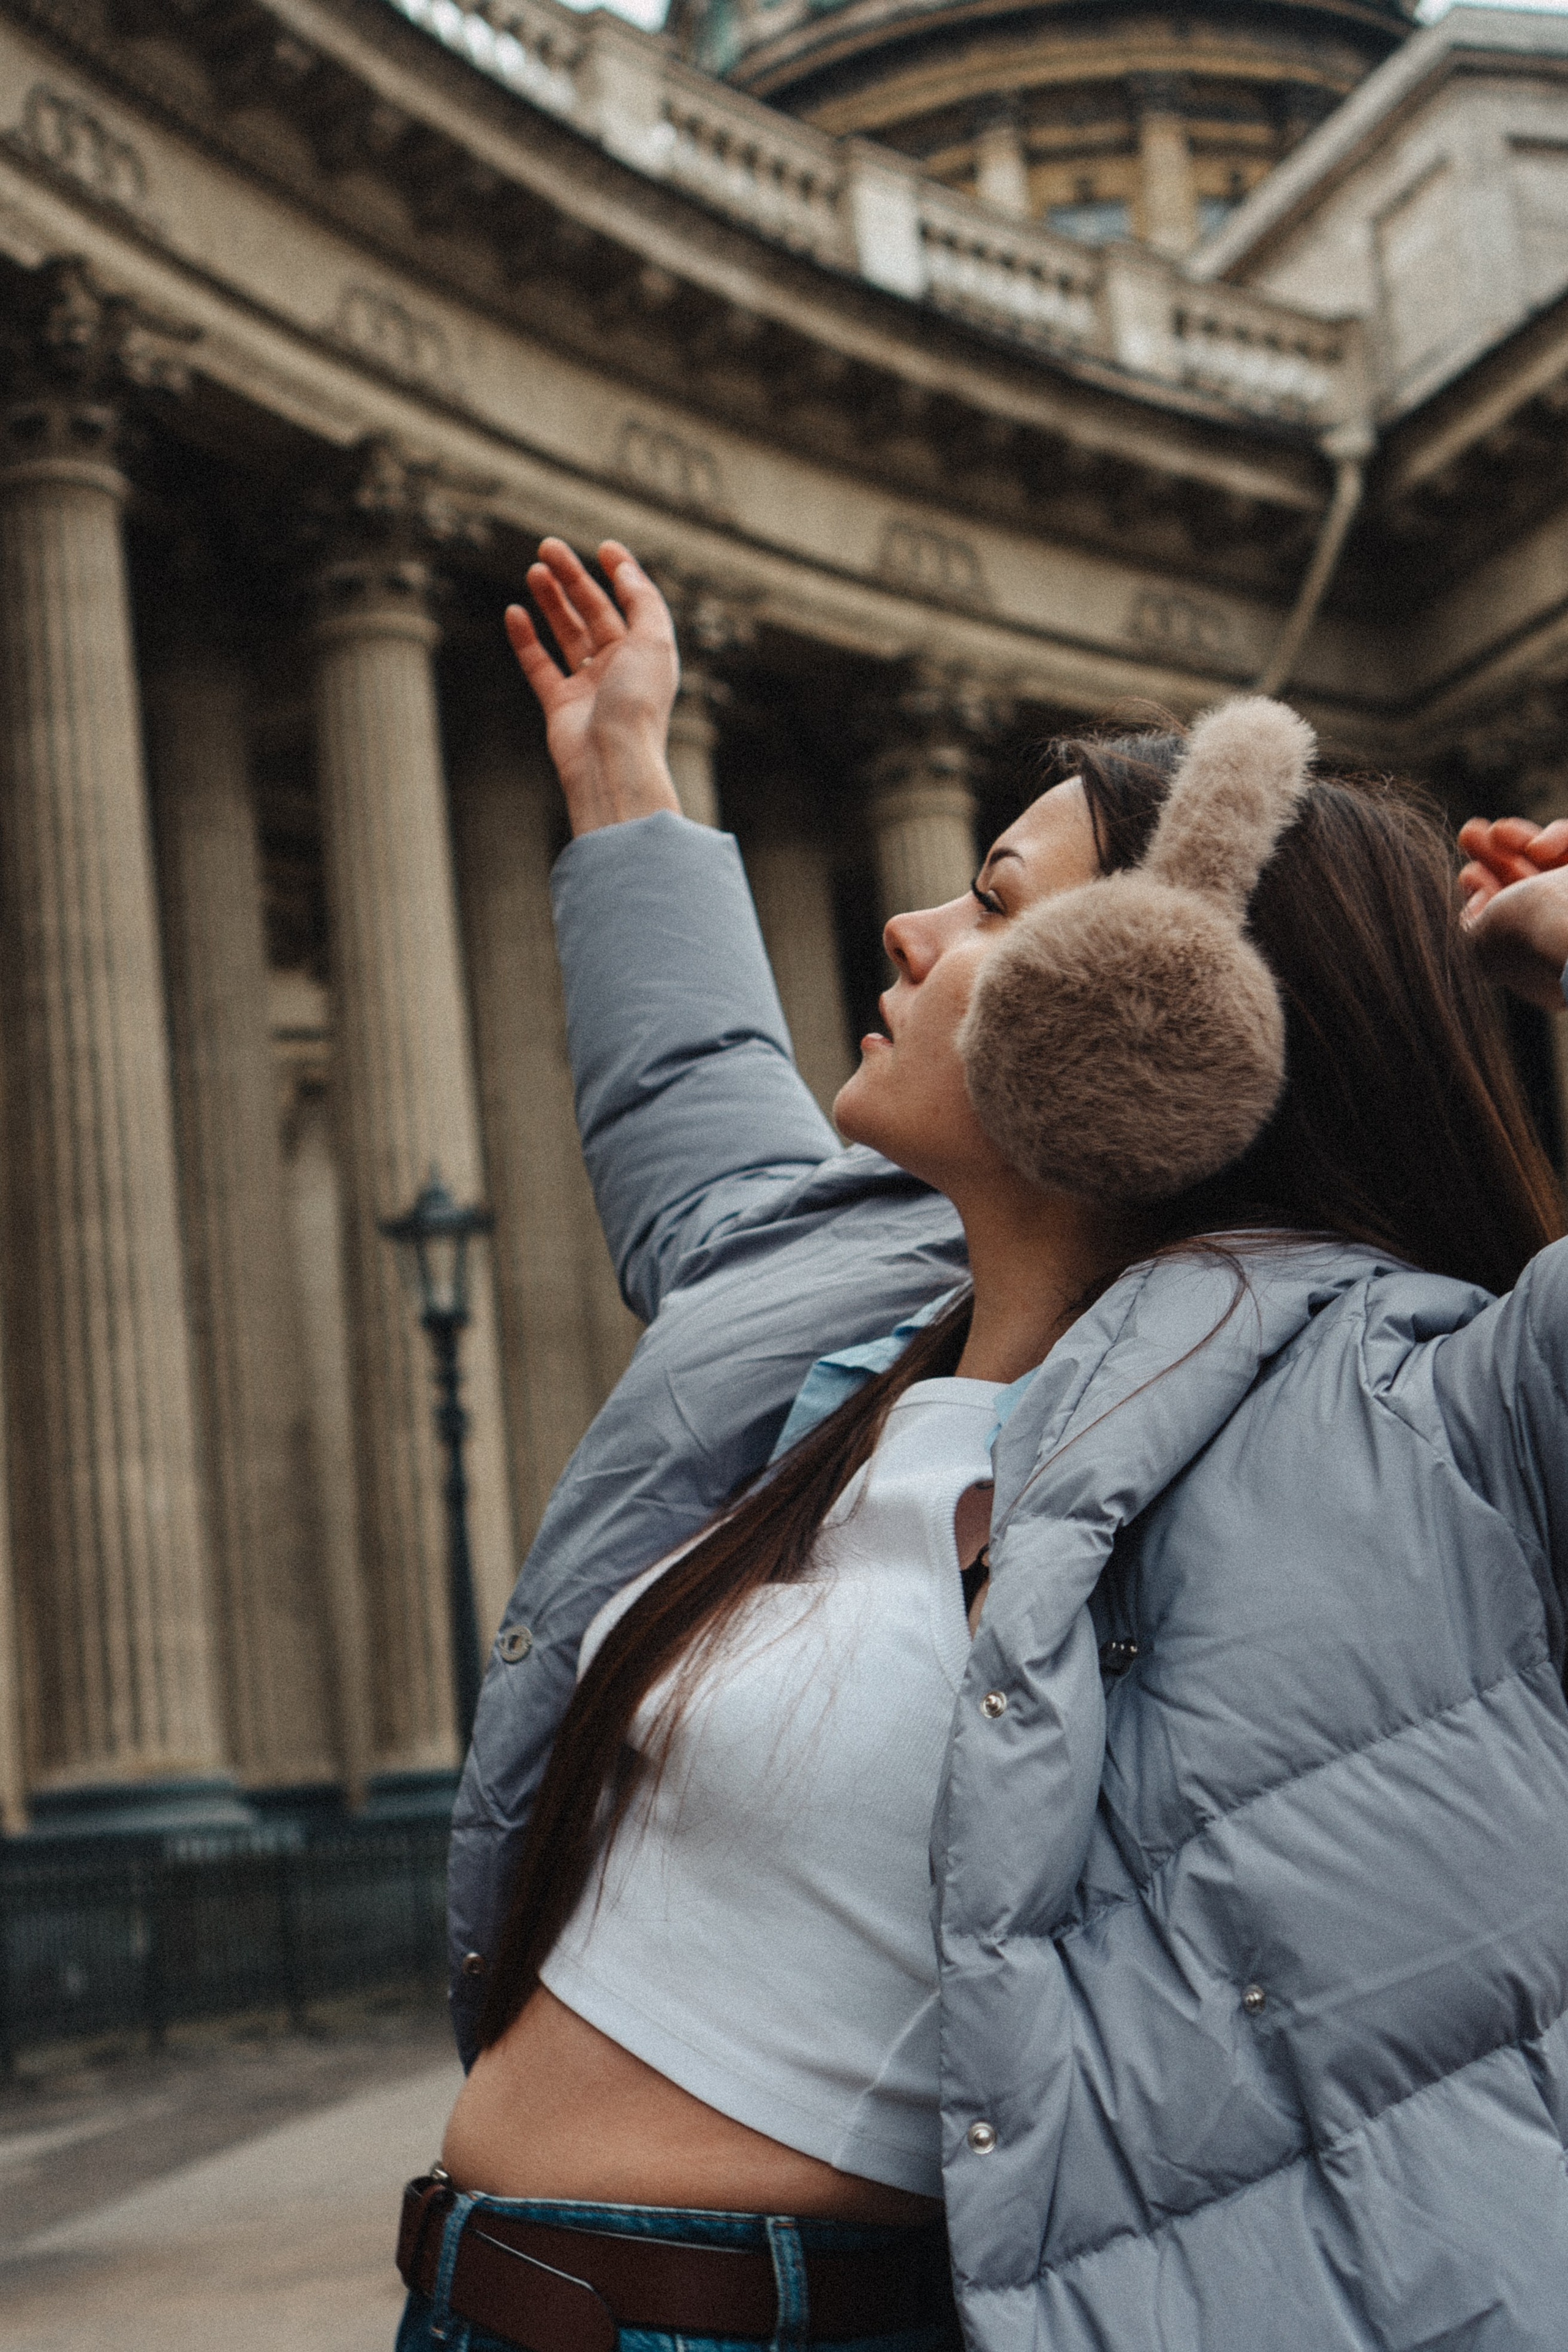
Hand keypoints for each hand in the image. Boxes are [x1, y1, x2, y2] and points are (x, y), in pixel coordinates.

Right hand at [505, 538, 681, 834]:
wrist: (610, 761)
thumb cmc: (637, 704)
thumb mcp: (653, 641)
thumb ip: (642, 600)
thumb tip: (624, 569)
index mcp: (647, 653)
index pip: (634, 603)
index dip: (621, 573)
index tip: (603, 548)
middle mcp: (621, 668)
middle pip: (595, 612)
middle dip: (573, 579)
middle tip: (547, 548)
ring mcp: (589, 687)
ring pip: (568, 634)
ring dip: (552, 602)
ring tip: (535, 571)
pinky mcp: (561, 705)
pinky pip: (540, 664)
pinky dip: (526, 639)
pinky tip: (514, 612)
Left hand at [1458, 815, 1567, 1010]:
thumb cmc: (1526, 934)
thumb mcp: (1479, 943)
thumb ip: (1473, 927)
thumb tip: (1478, 904)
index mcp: (1541, 966)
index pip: (1512, 926)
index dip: (1487, 896)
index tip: (1467, 875)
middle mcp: (1565, 936)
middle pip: (1531, 891)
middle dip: (1496, 859)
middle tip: (1470, 834)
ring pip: (1551, 866)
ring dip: (1518, 840)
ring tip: (1494, 830)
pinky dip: (1557, 838)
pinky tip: (1537, 846)